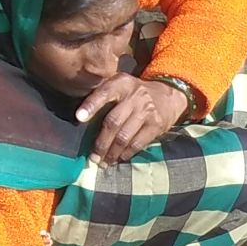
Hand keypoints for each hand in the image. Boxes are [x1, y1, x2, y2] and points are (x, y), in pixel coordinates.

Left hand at [75, 72, 190, 164]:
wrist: (167, 96)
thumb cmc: (134, 93)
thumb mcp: (120, 86)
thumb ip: (103, 97)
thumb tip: (81, 120)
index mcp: (121, 83)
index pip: (104, 93)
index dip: (91, 105)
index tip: (79, 118)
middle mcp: (135, 96)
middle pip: (113, 122)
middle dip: (101, 143)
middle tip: (92, 158)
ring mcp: (147, 111)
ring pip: (124, 137)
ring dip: (112, 153)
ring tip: (103, 162)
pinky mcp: (156, 125)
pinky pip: (137, 143)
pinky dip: (126, 153)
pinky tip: (118, 158)